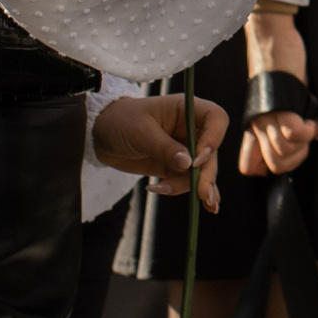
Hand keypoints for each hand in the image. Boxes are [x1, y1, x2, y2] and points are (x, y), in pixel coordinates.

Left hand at [94, 94, 225, 211]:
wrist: (101, 135)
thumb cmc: (121, 122)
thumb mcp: (141, 133)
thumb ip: (164, 148)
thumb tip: (188, 165)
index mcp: (186, 110)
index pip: (216, 118)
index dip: (213, 138)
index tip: (197, 159)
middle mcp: (190, 129)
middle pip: (211, 150)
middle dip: (207, 173)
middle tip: (203, 194)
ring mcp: (184, 148)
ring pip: (201, 169)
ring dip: (195, 186)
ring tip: (188, 201)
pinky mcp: (174, 165)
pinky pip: (187, 179)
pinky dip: (188, 191)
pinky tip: (199, 207)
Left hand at [239, 9, 317, 177]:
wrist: (273, 43)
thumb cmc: (282, 72)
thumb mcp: (278, 105)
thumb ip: (281, 126)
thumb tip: (303, 144)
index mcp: (253, 128)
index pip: (250, 168)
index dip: (274, 166)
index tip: (292, 151)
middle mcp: (256, 126)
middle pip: (274, 164)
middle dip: (297, 158)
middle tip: (307, 141)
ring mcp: (265, 117)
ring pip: (283, 150)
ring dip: (305, 144)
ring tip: (312, 127)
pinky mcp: (279, 105)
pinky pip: (293, 132)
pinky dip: (309, 132)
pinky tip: (315, 123)